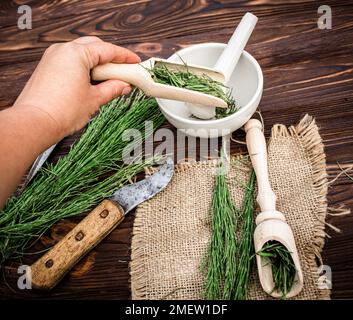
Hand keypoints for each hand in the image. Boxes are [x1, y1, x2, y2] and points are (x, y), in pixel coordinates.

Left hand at [13, 36, 139, 137]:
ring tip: (110, 78)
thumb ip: (112, 89)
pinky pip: (71, 61)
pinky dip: (85, 67)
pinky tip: (94, 81)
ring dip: (98, 63)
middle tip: (124, 71)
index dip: (124, 56)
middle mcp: (62, 50)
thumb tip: (124, 86)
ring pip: (82, 53)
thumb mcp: (94, 99)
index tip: (135, 61)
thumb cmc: (61, 111)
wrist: (35, 123)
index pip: (107, 50)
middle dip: (111, 58)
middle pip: (94, 47)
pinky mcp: (48, 68)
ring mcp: (53, 58)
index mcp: (76, 53)